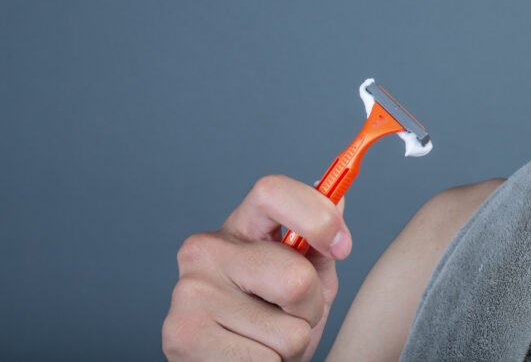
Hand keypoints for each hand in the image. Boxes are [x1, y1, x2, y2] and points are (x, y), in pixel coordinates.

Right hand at [162, 175, 351, 360]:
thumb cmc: (272, 319)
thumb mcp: (303, 276)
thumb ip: (319, 242)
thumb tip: (339, 196)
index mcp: (239, 227)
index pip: (273, 191)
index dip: (318, 216)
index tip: (342, 247)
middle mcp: (206, 250)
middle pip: (297, 279)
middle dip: (311, 308)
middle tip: (292, 318)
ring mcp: (190, 292)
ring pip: (289, 331)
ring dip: (291, 345)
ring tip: (266, 341)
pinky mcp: (183, 336)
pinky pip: (267, 361)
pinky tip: (249, 357)